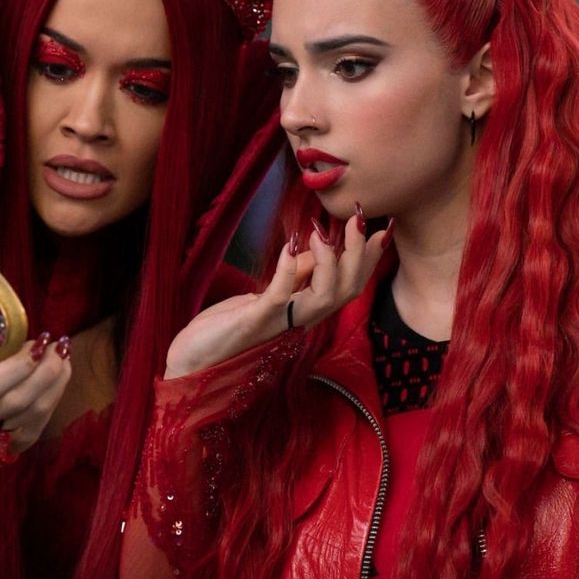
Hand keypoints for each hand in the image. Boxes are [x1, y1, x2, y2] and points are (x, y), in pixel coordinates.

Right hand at [0, 332, 71, 453]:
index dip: (18, 367)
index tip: (38, 342)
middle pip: (18, 400)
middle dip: (45, 370)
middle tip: (58, 344)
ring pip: (34, 412)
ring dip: (56, 380)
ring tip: (63, 353)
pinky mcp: (16, 443)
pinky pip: (41, 421)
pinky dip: (56, 395)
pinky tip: (63, 372)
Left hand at [165, 215, 392, 378]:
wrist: (195, 358)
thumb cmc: (227, 327)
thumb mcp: (265, 295)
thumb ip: (293, 277)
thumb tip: (315, 249)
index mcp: (304, 312)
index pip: (349, 286)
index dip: (368, 260)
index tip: (383, 230)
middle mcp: (300, 320)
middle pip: (347, 291)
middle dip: (359, 255)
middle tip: (359, 220)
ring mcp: (280, 323)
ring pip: (325, 297)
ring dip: (330, 263)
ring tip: (323, 234)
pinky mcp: (256, 321)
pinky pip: (279, 296)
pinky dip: (286, 270)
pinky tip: (289, 246)